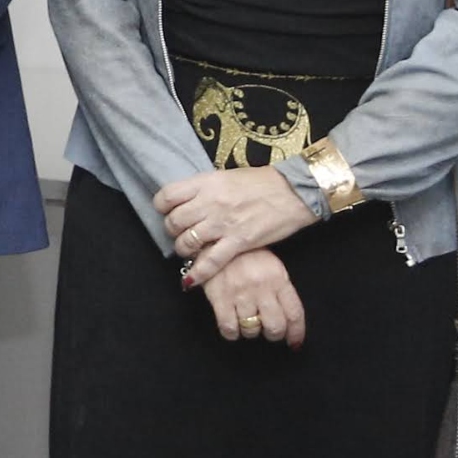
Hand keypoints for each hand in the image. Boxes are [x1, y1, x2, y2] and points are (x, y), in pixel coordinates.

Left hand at [155, 164, 316, 286]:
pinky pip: (210, 262)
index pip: (167, 196)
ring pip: (187, 243)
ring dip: (184, 250)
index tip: (169, 212)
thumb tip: (188, 202)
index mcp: (206, 183)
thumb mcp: (227, 177)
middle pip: (174, 222)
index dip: (163, 207)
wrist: (293, 192)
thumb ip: (206, 189)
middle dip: (173, 231)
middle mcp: (210, 202)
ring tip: (190, 250)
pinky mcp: (238, 242)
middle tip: (182, 233)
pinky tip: (190, 280)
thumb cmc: (262, 183)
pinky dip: (197, 273)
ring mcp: (223, 223)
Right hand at [202, 248, 304, 346]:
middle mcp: (262, 287)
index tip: (294, 342)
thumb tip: (289, 319)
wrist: (216, 239)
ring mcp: (240, 293)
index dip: (296, 333)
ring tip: (246, 321)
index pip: (294, 314)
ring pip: (252, 330)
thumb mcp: (271, 267)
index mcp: (278, 279)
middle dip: (273, 334)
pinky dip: (232, 333)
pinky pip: (229, 328)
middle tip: (267, 330)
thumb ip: (281, 291)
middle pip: (275, 327)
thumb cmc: (246, 255)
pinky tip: (232, 325)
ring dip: (250, 331)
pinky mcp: (220, 298)